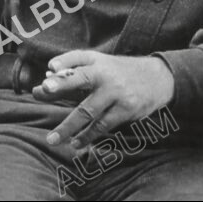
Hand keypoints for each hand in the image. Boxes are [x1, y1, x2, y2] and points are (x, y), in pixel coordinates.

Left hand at [33, 51, 174, 148]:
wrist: (158, 78)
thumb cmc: (117, 71)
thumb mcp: (98, 62)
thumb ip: (71, 69)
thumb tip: (45, 82)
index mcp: (96, 61)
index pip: (77, 58)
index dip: (63, 63)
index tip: (50, 69)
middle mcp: (105, 74)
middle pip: (81, 78)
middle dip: (62, 83)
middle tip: (44, 89)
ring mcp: (116, 93)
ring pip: (88, 111)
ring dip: (69, 126)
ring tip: (52, 139)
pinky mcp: (126, 110)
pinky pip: (102, 126)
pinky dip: (88, 136)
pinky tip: (76, 143)